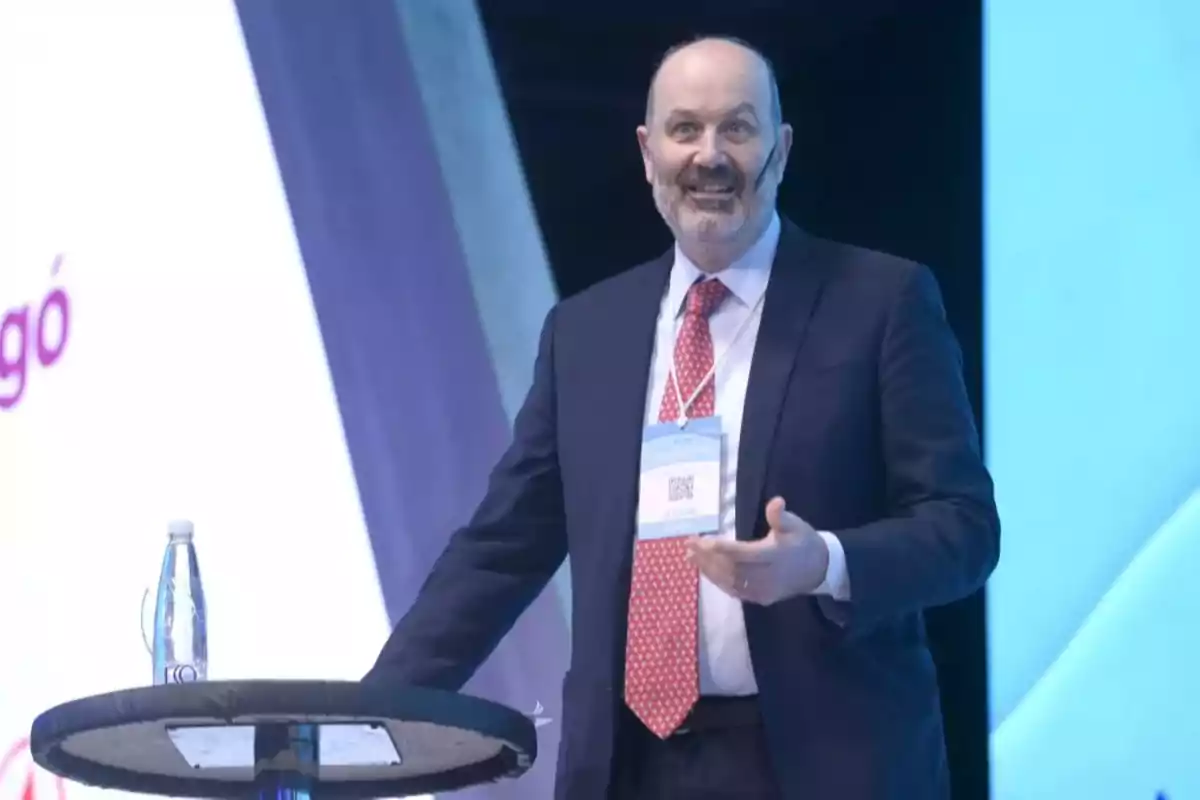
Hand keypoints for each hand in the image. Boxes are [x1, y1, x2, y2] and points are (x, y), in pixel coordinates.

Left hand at [686, 496, 828, 604]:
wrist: (819, 570)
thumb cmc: (804, 543)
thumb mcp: (796, 525)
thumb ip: (781, 516)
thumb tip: (776, 502)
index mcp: (774, 556)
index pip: (742, 553)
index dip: (720, 548)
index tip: (702, 540)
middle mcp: (767, 577)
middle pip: (731, 568)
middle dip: (707, 558)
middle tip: (688, 545)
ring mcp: (763, 591)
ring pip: (730, 582)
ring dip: (708, 570)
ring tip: (690, 557)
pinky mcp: (760, 599)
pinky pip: (735, 591)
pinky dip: (718, 581)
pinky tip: (705, 571)